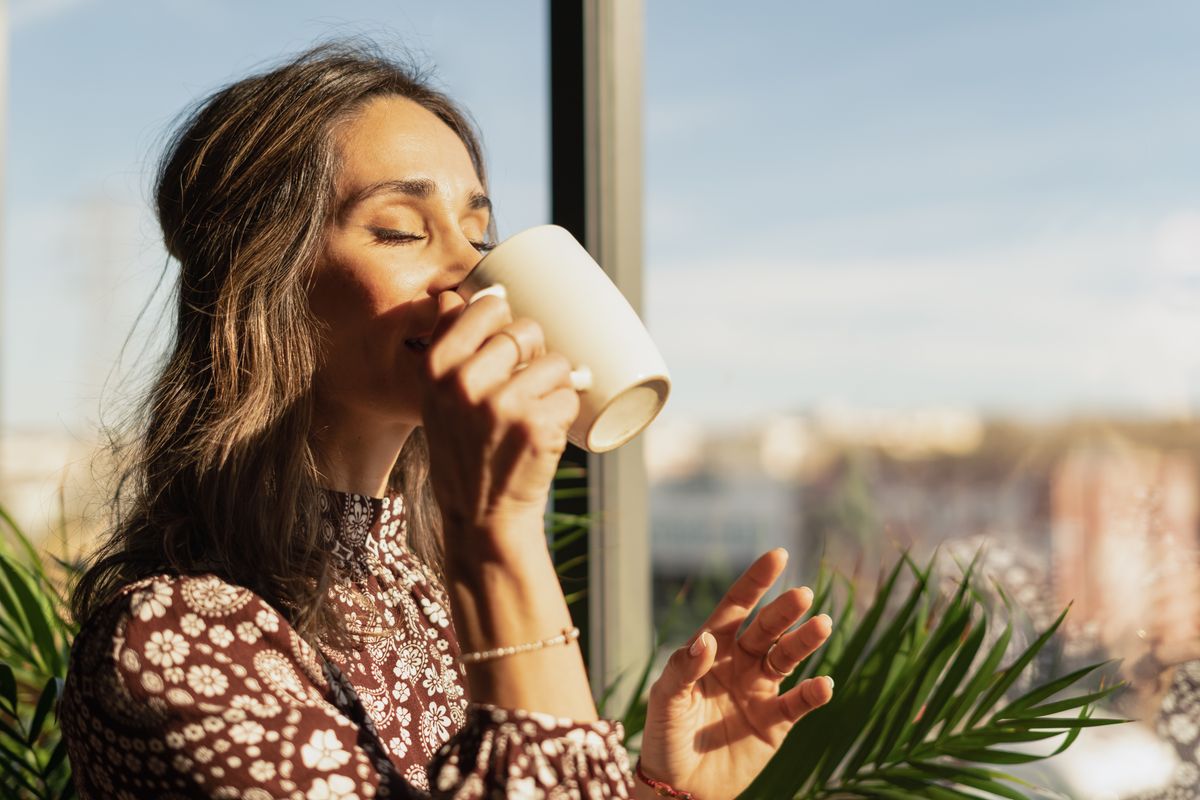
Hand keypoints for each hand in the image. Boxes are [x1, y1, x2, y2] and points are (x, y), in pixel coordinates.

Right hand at [419, 290, 580, 547]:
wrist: (482, 517)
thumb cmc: (463, 451)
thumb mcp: (435, 400)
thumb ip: (447, 349)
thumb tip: (458, 294)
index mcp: (436, 367)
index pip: (484, 306)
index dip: (504, 318)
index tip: (506, 340)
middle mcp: (464, 381)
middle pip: (525, 330)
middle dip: (534, 354)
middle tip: (524, 386)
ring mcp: (501, 403)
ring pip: (555, 361)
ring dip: (555, 385)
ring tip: (534, 413)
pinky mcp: (535, 424)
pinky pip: (570, 393)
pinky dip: (566, 412)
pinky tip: (544, 434)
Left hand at [638, 548, 833, 799]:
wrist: (679, 786)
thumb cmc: (664, 736)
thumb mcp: (665, 700)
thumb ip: (682, 668)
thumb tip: (706, 640)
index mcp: (712, 648)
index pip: (736, 606)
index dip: (756, 581)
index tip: (778, 555)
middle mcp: (741, 663)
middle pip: (767, 628)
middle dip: (784, 611)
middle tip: (803, 595)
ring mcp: (760, 690)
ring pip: (788, 657)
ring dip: (806, 641)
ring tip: (823, 624)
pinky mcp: (775, 722)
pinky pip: (798, 703)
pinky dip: (814, 693)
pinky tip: (825, 683)